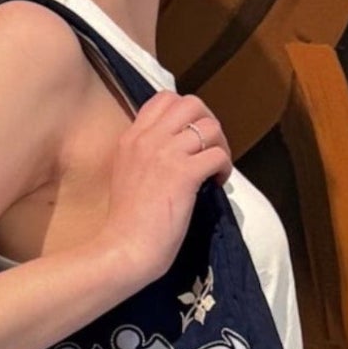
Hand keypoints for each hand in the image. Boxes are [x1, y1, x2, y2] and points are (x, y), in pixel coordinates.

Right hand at [105, 89, 232, 285]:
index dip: (187, 113)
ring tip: (216, 168)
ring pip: (210, 126)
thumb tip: (174, 153)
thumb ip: (144, 156)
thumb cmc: (125, 223)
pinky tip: (217, 183)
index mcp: (131, 138)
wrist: (123, 249)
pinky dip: (224, 168)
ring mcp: (166, 154)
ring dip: (220, 146)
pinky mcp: (184, 174)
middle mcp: (148, 139)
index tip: (191, 137)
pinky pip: (218, 155)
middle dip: (208, 123)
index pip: (165, 99)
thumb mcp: (126, 175)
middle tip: (209, 148)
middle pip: (191, 104)